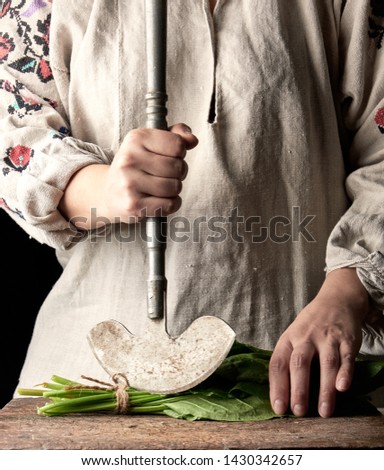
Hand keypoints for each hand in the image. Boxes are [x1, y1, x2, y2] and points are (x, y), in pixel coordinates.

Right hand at [59, 123, 197, 227]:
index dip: (180, 152)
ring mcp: (130, 183)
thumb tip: (192, 140)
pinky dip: (172, 204)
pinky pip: (169, 204)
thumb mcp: (150, 143)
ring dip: (174, 189)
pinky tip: (162, 200)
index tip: (170, 156)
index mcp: (136, 138)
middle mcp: (130, 159)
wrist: (107, 193)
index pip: (177, 144)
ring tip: (161, 187)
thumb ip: (175, 136)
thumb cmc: (135, 166)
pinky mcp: (134, 205)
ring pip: (175, 187)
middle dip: (179, 173)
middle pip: (178, 167)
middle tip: (166, 174)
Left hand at [268, 268, 369, 417]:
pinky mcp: (346, 340)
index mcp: (288, 339)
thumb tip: (281, 395)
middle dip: (299, 389)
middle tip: (299, 412)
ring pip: (325, 364)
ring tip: (324, 412)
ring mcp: (327, 339)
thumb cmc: (309, 327)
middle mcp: (305, 338)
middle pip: (299, 363)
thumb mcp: (293, 338)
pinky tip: (343, 388)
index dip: (277, 386)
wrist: (336, 301)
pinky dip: (345, 373)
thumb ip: (288, 362)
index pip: (278, 363)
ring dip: (324, 389)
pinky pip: (346, 358)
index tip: (278, 408)